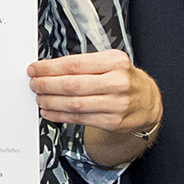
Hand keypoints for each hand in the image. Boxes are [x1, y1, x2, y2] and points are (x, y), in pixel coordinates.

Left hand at [26, 51, 160, 166]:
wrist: (149, 102)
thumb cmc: (124, 79)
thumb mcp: (111, 63)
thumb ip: (84, 64)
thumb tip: (49, 69)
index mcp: (115, 62)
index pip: (74, 64)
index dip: (49, 68)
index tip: (35, 69)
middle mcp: (117, 82)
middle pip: (72, 84)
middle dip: (46, 84)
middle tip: (34, 83)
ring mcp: (116, 104)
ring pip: (74, 103)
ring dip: (50, 101)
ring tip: (39, 98)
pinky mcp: (113, 122)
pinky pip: (80, 118)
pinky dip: (60, 115)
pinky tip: (49, 111)